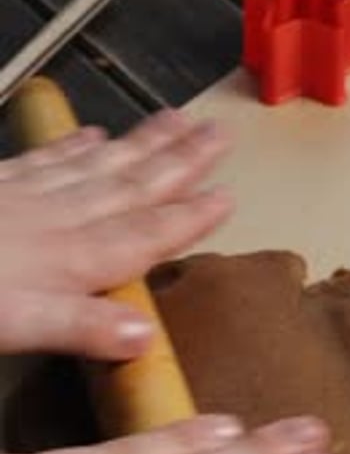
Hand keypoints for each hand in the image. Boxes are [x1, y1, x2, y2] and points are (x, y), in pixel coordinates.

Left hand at [0, 110, 230, 357]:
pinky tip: (92, 134)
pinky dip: (75, 146)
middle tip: (217, 134)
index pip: (145, 233)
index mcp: (72, 259)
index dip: (188, 217)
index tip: (225, 197)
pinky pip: (48, 157)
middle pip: (132, 185)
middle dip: (180, 161)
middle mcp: (58, 219)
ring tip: (175, 120)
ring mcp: (26, 195)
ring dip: (142, 144)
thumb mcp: (16, 325)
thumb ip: (81, 326)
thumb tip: (144, 334)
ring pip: (98, 163)